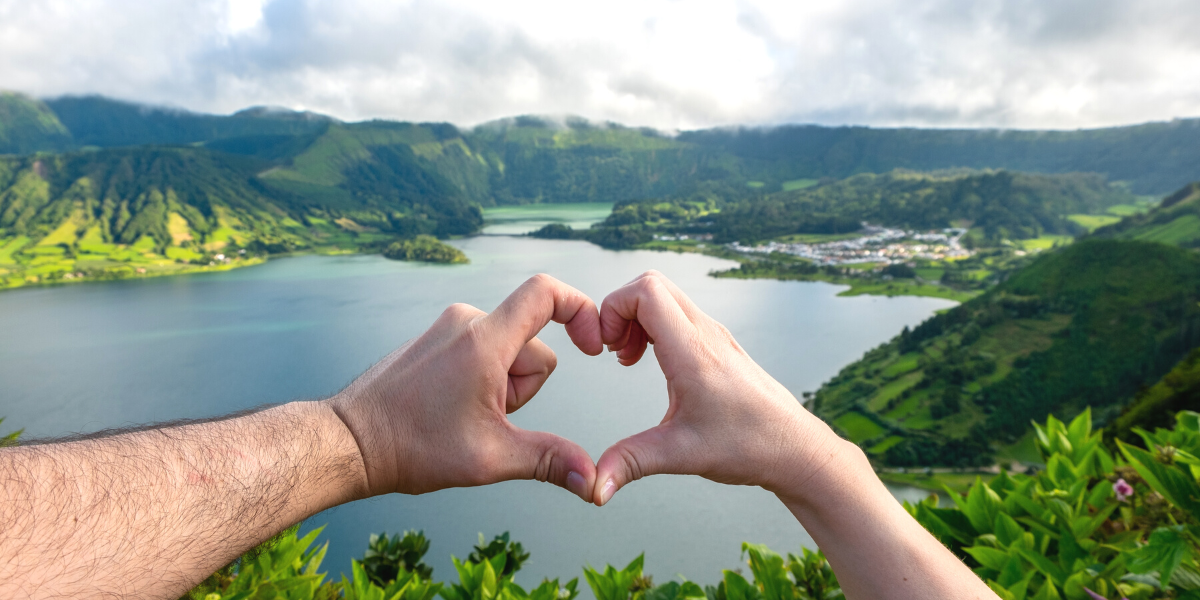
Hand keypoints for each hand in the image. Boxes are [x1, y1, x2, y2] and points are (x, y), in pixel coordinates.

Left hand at [328, 274, 602, 500]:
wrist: (350, 442)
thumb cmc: (412, 448)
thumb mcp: (490, 459)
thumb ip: (549, 461)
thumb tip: (593, 480)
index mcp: (484, 341)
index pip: (546, 292)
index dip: (582, 310)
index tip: (594, 346)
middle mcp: (466, 321)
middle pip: (532, 345)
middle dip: (523, 387)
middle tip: (485, 419)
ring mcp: (448, 327)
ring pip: (508, 352)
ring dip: (502, 386)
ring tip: (463, 416)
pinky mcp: (436, 338)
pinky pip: (482, 352)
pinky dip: (482, 380)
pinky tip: (450, 408)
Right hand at [591, 270, 842, 504]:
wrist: (795, 448)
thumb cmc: (746, 446)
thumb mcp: (680, 455)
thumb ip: (631, 463)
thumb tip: (594, 488)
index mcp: (692, 351)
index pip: (645, 291)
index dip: (613, 309)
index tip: (606, 348)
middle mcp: (705, 333)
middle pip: (651, 283)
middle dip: (620, 309)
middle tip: (614, 350)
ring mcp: (715, 335)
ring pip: (666, 296)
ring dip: (637, 318)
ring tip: (629, 359)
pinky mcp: (719, 344)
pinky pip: (679, 314)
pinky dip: (655, 326)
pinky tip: (653, 363)